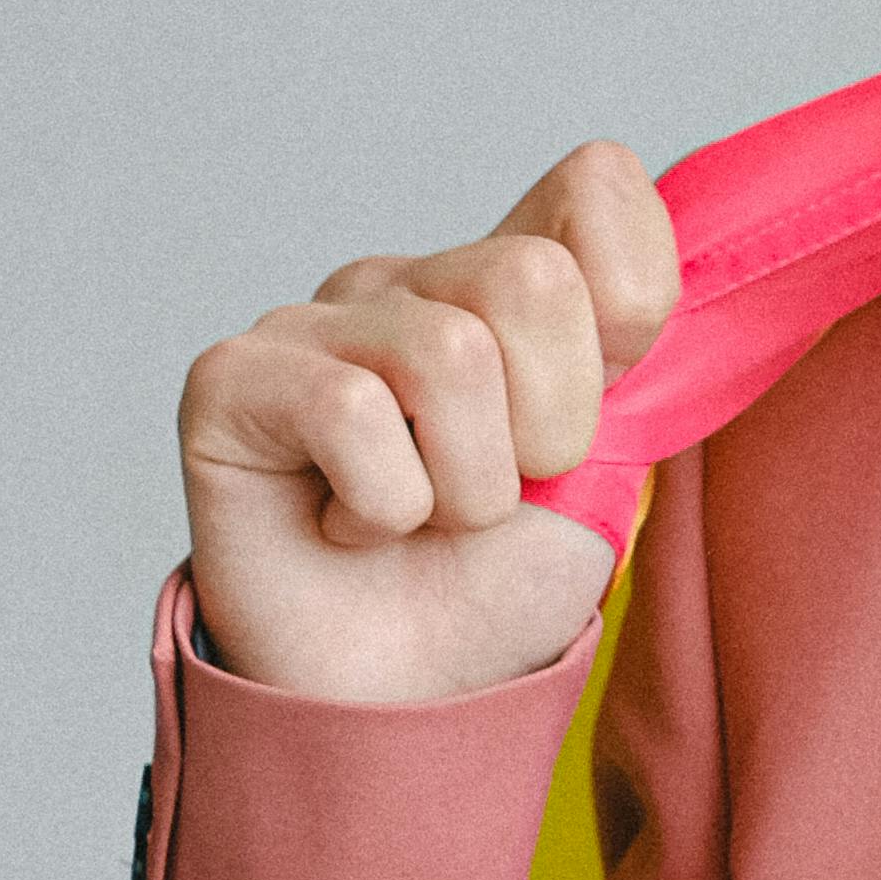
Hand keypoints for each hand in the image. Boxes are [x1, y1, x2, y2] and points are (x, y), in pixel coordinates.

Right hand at [178, 143, 678, 704]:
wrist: (408, 696)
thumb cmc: (496, 582)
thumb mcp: (610, 468)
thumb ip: (637, 362)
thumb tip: (648, 283)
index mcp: (507, 281)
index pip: (597, 183)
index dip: (632, 298)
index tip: (604, 401)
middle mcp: (409, 280)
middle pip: (532, 276)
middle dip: (550, 426)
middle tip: (501, 491)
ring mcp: (315, 320)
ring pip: (448, 354)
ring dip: (466, 486)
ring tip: (426, 519)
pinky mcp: (232, 377)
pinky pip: (351, 411)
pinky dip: (382, 506)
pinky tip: (350, 527)